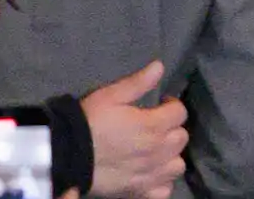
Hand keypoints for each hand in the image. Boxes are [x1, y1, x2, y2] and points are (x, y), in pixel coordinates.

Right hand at [84, 59, 188, 198]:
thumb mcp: (112, 95)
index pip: (180, 113)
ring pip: (177, 166)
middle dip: (172, 128)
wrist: (71, 155)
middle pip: (181, 139)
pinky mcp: (141, 193)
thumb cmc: (92, 121)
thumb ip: (138, 82)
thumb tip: (159, 67)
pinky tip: (152, 172)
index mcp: (153, 126)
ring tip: (156, 149)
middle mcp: (158, 152)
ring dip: (171, 155)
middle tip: (156, 124)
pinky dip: (162, 181)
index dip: (172, 104)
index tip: (160, 104)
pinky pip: (165, 190)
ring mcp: (151, 175)